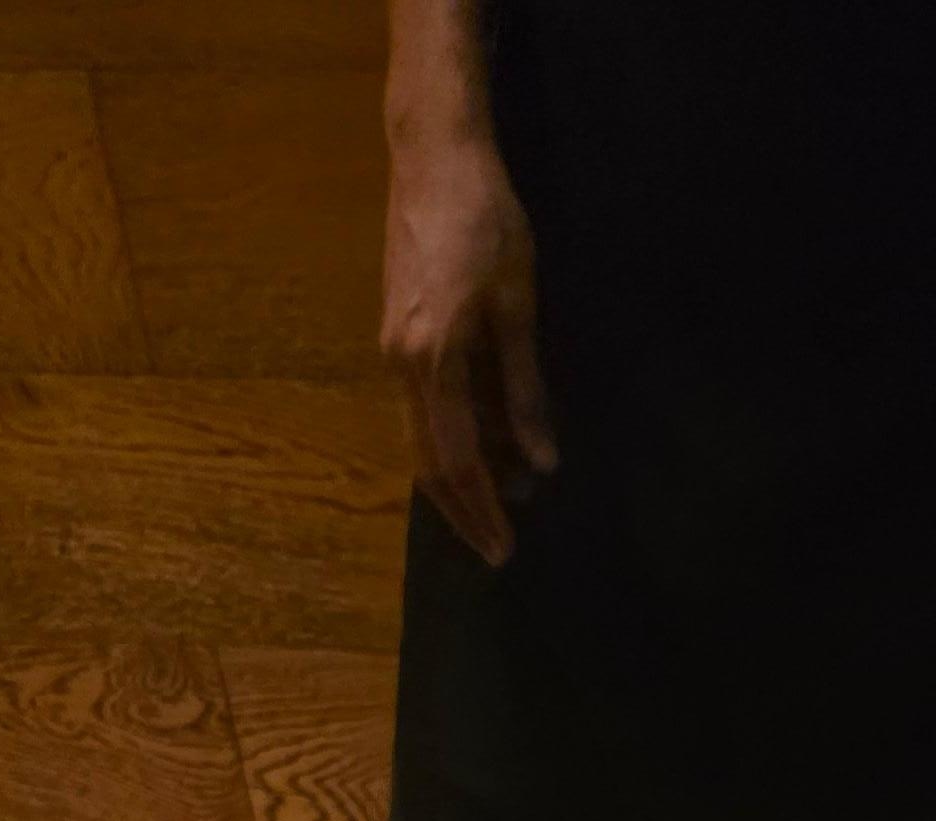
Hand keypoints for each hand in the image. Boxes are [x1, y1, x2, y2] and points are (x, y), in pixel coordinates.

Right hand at [383, 128, 553, 566]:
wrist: (432, 154)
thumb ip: (525, 387)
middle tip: (497, 549)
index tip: (505, 549)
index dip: (482, 510)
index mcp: (432, 358)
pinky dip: (448, 442)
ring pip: (420, 439)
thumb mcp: (517, 304)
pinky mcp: (396, 336)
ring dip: (456, 481)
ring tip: (498, 509)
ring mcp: (392, 350)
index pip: (456, 459)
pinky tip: (481, 454)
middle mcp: (400, 364)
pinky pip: (422, 409)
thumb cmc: (485, 218)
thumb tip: (542, 461)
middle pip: (427, 463)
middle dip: (463, 511)